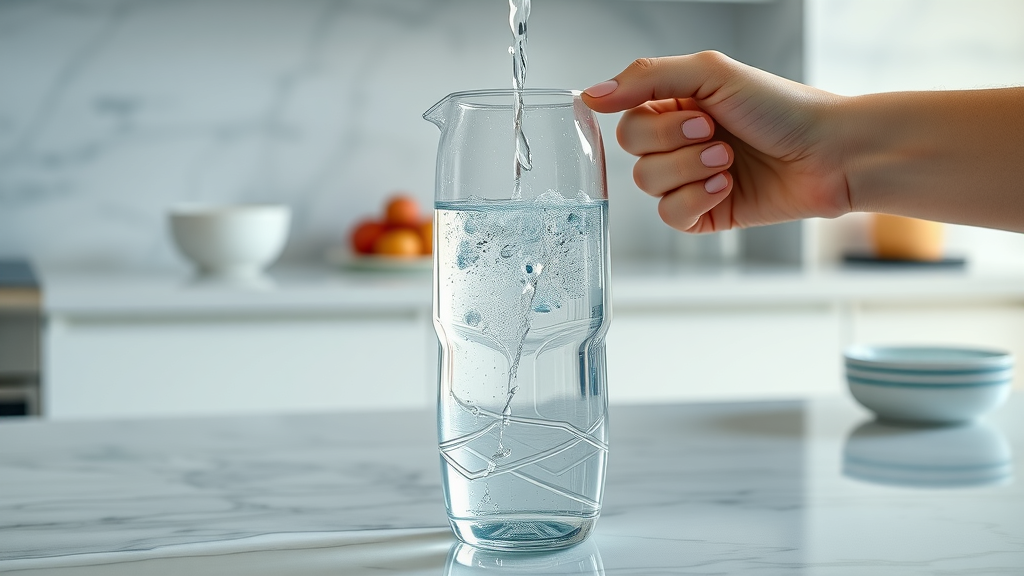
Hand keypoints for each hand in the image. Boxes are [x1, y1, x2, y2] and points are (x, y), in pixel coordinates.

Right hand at [583, 52, 851, 232]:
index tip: (696, 115)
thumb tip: (591, 95)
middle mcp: (678, 144)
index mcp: (675, 107)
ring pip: (648, 187)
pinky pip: (669, 217)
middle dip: (675, 147)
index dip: (655, 125)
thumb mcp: (711, 73)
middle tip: (718, 136)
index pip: (625, 121)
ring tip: (730, 162)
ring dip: (691, 172)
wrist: (829, 153)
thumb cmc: (782, 107)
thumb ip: (645, 78)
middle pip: (632, 156)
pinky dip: (695, 200)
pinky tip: (725, 188)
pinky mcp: (704, 214)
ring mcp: (690, 181)